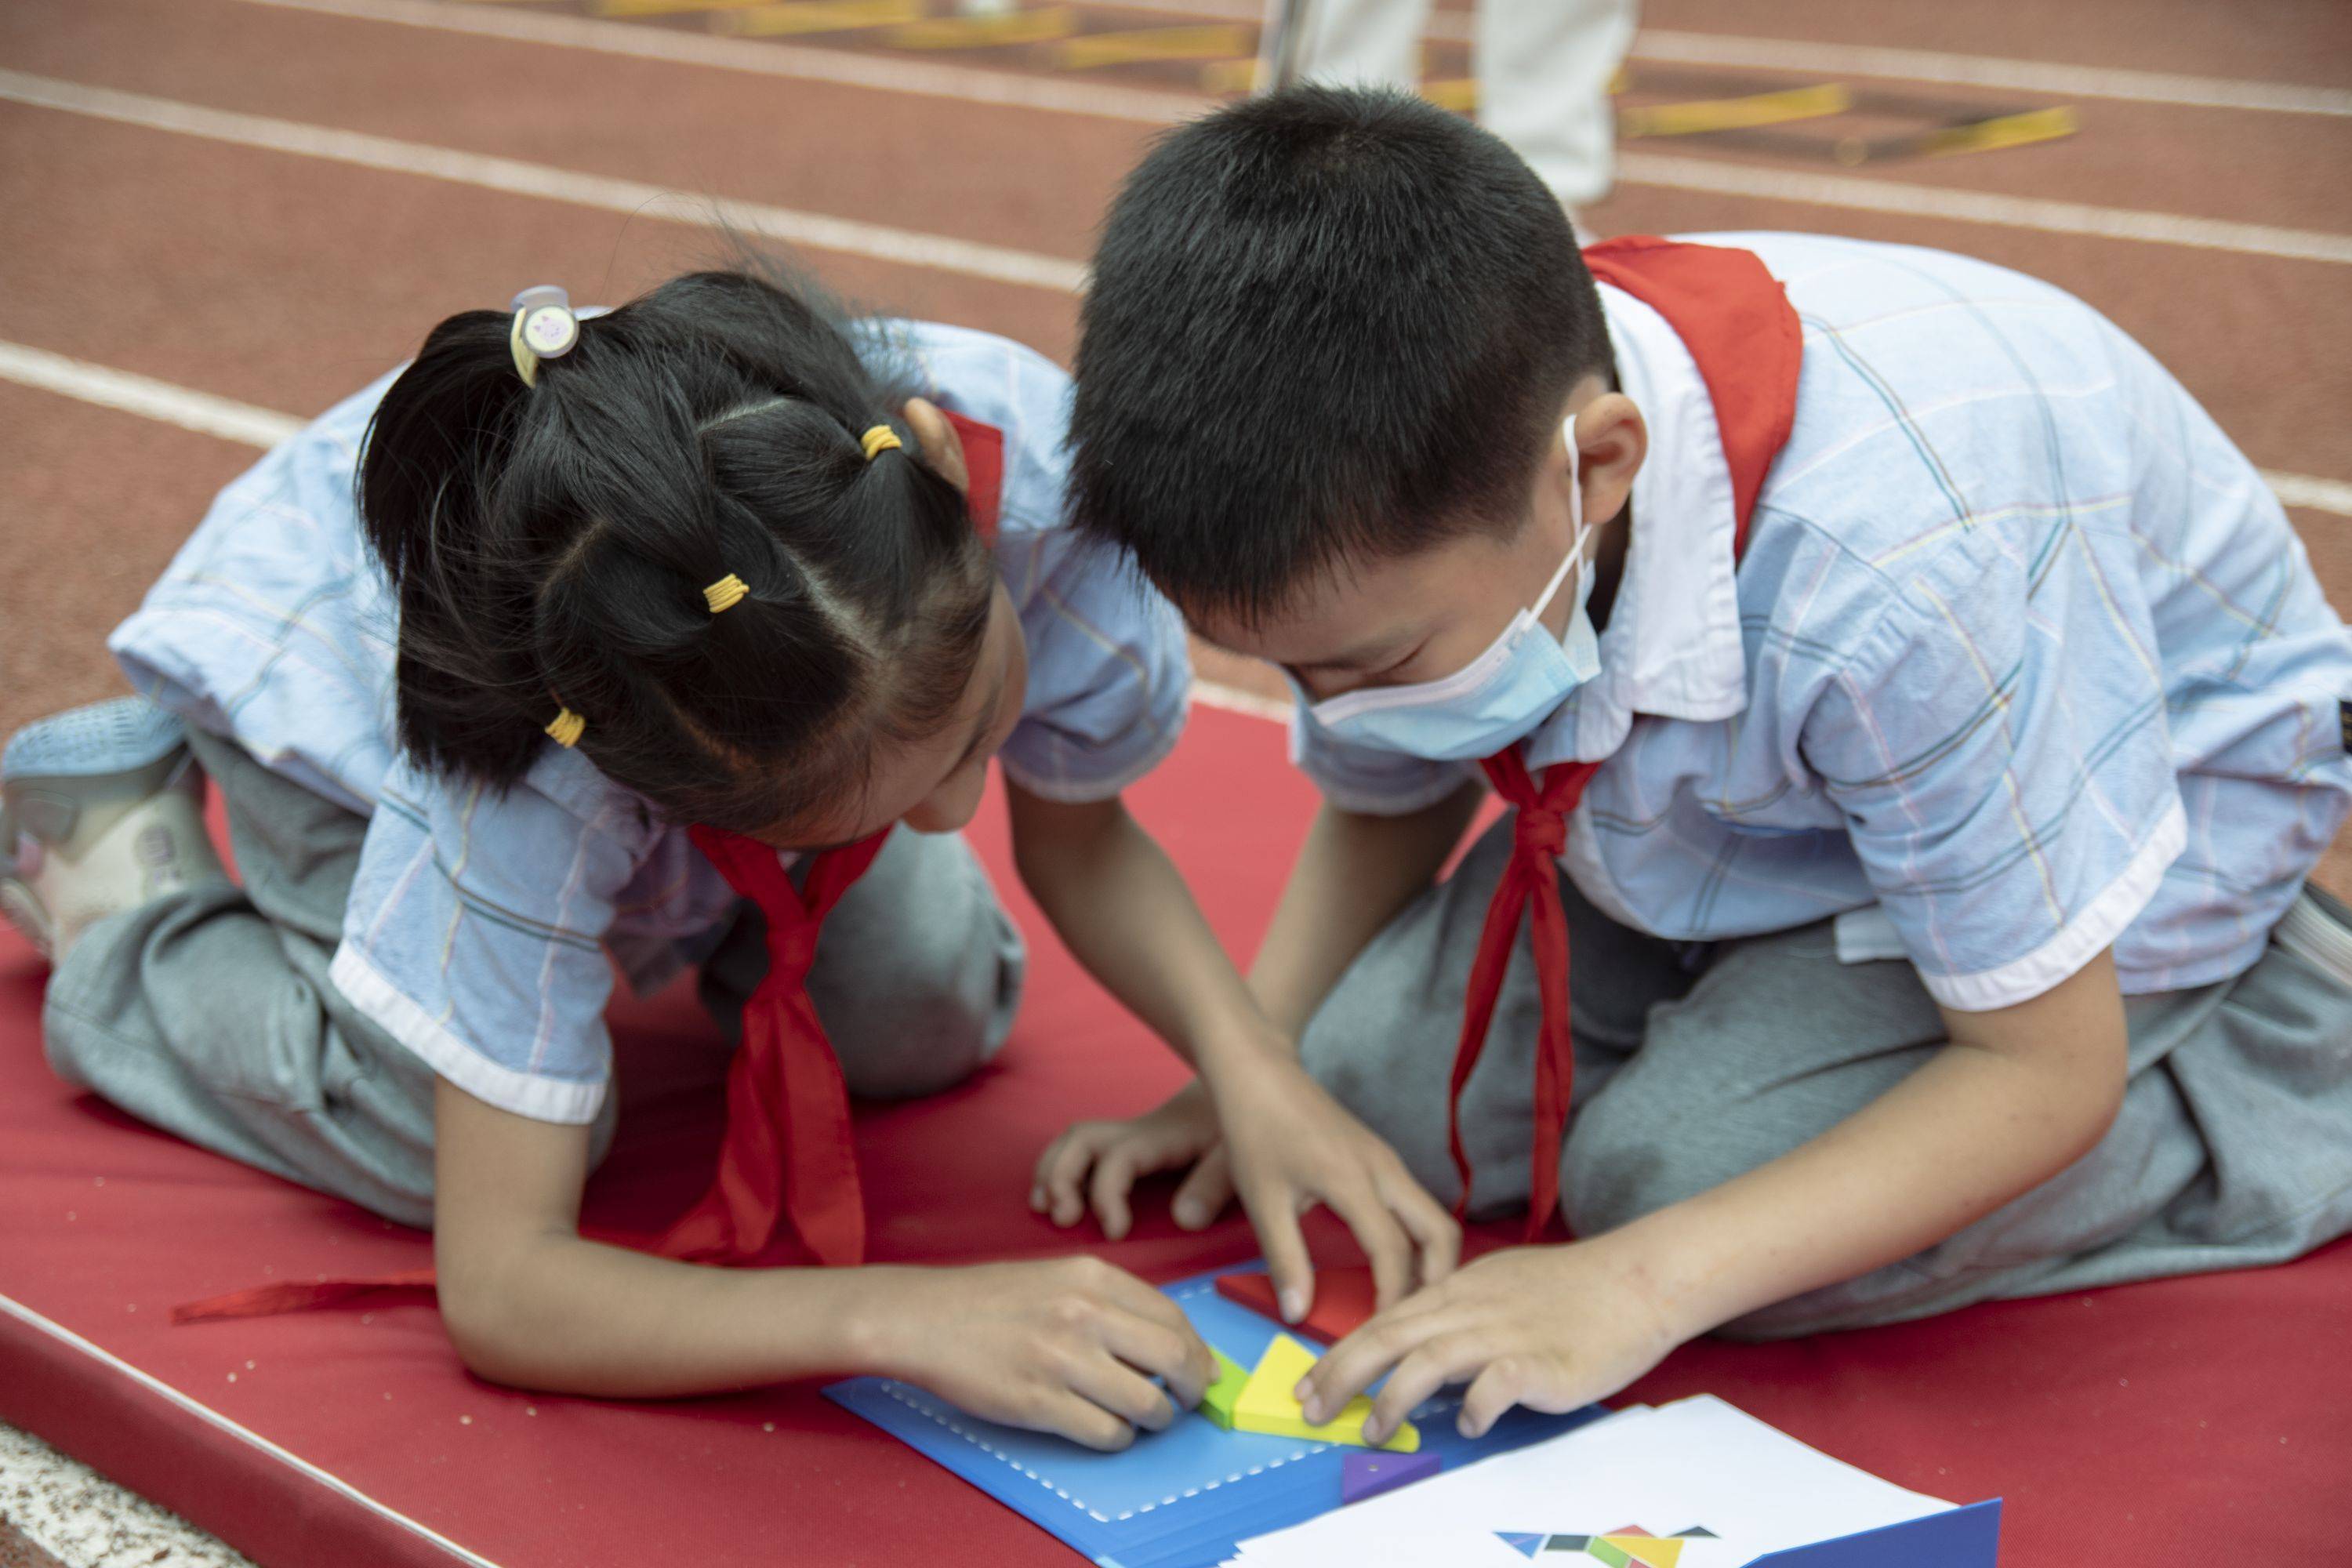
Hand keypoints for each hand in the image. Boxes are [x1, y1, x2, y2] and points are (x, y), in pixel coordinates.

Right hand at [869, 1257, 1217, 1451]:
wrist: (924, 1317)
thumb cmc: (991, 1300)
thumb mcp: (1059, 1277)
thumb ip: (1112, 1303)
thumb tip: (1170, 1345)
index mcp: (1094, 1276)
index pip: (1174, 1318)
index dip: (1198, 1352)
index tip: (1202, 1372)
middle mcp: (1085, 1313)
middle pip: (1175, 1358)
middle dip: (1191, 1388)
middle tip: (1185, 1401)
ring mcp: (1062, 1359)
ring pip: (1146, 1403)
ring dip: (1156, 1419)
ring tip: (1143, 1419)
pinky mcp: (1040, 1402)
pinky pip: (1106, 1433)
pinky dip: (1118, 1439)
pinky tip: (1106, 1429)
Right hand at [1031, 1081, 1231, 1239]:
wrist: (1251, 1082)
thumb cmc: (1252, 1122)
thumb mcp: (1243, 1154)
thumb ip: (1217, 1185)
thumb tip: (1183, 1220)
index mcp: (1163, 1136)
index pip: (1118, 1159)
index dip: (1107, 1196)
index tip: (1116, 1232)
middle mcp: (1140, 1131)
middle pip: (1081, 1140)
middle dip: (1061, 1176)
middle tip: (1063, 1219)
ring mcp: (1134, 1133)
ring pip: (1077, 1139)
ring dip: (1053, 1170)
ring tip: (1043, 1209)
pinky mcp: (1136, 1141)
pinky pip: (1086, 1147)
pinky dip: (1063, 1166)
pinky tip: (1058, 1196)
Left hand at [1204, 1046, 1459, 1321]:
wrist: (1259, 1071)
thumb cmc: (1255, 1131)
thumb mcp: (1263, 1199)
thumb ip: (1285, 1259)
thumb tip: (1298, 1315)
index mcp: (1354, 1180)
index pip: (1392, 1249)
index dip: (1393, 1296)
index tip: (1383, 1334)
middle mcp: (1384, 1168)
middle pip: (1439, 1232)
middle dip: (1437, 1279)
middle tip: (1416, 1322)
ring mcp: (1387, 1160)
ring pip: (1432, 1217)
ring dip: (1431, 1260)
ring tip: (1407, 1302)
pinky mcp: (1382, 1157)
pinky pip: (1417, 1205)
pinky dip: (1419, 1240)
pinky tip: (1395, 1264)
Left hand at [1296, 1239, 1686, 1445]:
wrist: (1637, 1279)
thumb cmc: (1572, 1287)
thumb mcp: (1499, 1285)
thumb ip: (1457, 1313)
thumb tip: (1422, 1351)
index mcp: (1458, 1290)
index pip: (1384, 1320)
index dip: (1340, 1353)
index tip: (1308, 1382)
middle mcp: (1472, 1308)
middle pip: (1391, 1337)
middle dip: (1342, 1374)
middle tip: (1311, 1408)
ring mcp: (1506, 1333)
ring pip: (1431, 1360)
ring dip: (1393, 1398)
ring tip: (1373, 1429)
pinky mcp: (1542, 1361)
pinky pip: (1497, 1384)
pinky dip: (1474, 1406)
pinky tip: (1465, 1424)